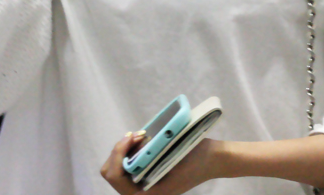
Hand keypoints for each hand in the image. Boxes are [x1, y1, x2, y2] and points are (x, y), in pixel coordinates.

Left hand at [101, 132, 222, 194]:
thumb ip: (149, 160)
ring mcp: (143, 185)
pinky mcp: (146, 177)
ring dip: (124, 149)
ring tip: (139, 135)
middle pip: (110, 172)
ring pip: (117, 166)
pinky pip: (127, 164)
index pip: (116, 177)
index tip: (131, 135)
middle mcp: (143, 193)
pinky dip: (130, 150)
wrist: (213, 160)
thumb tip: (128, 150)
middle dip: (119, 150)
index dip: (118, 154)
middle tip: (135, 135)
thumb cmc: (197, 159)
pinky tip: (141, 140)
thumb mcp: (173, 157)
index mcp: (148, 194)